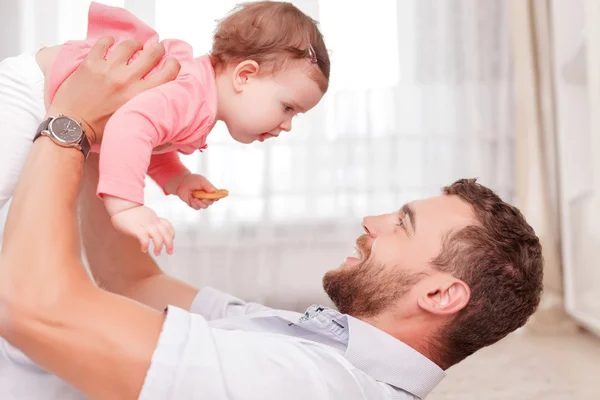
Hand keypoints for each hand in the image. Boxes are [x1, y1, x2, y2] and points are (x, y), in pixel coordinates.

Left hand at [46, 37, 179, 143]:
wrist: (71, 126)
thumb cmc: (99, 129)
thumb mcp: (132, 120)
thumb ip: (145, 106)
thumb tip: (155, 96)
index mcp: (140, 96)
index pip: (168, 72)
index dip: (173, 64)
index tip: (171, 62)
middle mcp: (127, 80)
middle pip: (152, 53)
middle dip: (156, 49)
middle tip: (155, 50)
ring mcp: (108, 69)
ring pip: (129, 45)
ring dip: (134, 44)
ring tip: (133, 47)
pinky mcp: (90, 64)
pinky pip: (103, 43)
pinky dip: (109, 41)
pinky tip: (110, 45)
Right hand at [111, 205, 174, 255]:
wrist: (121, 204)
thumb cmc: (128, 211)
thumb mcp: (144, 214)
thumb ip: (148, 221)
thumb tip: (149, 230)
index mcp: (154, 217)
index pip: (167, 225)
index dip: (171, 234)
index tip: (171, 240)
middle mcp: (152, 221)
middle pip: (166, 233)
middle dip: (170, 244)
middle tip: (169, 252)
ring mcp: (145, 225)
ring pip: (158, 237)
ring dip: (159, 247)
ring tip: (157, 253)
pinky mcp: (136, 229)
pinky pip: (144, 239)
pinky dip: (146, 245)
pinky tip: (144, 249)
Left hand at [176, 173, 217, 209]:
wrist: (181, 183)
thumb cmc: (192, 180)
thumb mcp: (201, 181)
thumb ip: (208, 186)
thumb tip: (214, 191)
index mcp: (210, 190)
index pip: (217, 196)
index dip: (217, 197)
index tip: (215, 197)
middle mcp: (206, 196)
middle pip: (211, 202)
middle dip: (207, 201)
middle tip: (203, 199)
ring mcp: (200, 201)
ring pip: (204, 206)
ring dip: (200, 203)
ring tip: (195, 198)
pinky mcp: (194, 204)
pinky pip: (197, 207)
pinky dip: (195, 204)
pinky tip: (192, 199)